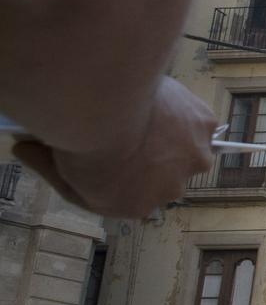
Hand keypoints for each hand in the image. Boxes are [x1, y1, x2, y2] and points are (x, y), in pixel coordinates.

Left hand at [12, 76, 215, 218]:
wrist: (107, 114)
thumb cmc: (81, 150)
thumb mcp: (57, 169)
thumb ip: (49, 166)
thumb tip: (22, 148)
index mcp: (136, 207)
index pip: (135, 194)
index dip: (123, 172)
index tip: (108, 152)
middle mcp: (172, 190)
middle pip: (165, 172)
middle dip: (153, 155)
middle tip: (128, 129)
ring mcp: (194, 159)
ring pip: (187, 146)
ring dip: (173, 134)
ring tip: (146, 110)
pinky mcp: (205, 127)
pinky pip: (198, 120)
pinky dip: (183, 110)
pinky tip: (160, 97)